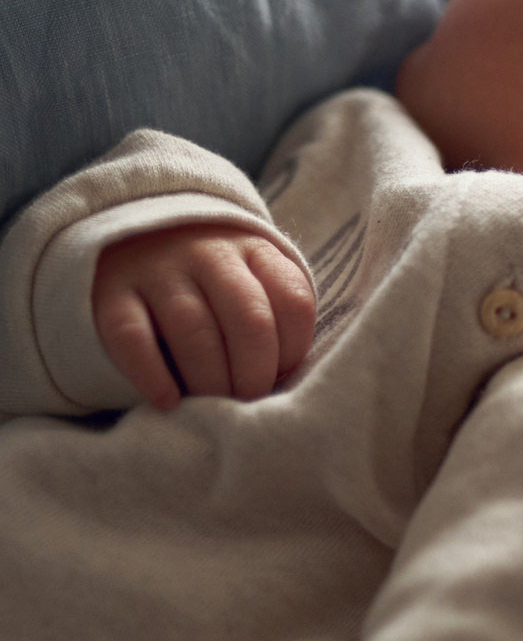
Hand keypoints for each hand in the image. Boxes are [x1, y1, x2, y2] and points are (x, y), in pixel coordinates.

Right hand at [92, 226, 314, 410]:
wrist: (128, 238)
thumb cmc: (206, 280)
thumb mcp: (250, 278)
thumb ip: (274, 314)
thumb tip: (283, 377)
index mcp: (253, 251)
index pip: (293, 302)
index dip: (295, 349)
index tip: (282, 374)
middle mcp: (207, 254)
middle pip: (250, 319)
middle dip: (256, 372)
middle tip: (249, 399)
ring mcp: (156, 270)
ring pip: (194, 331)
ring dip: (211, 380)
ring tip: (213, 403)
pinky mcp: (109, 293)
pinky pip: (132, 338)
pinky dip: (153, 375)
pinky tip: (168, 400)